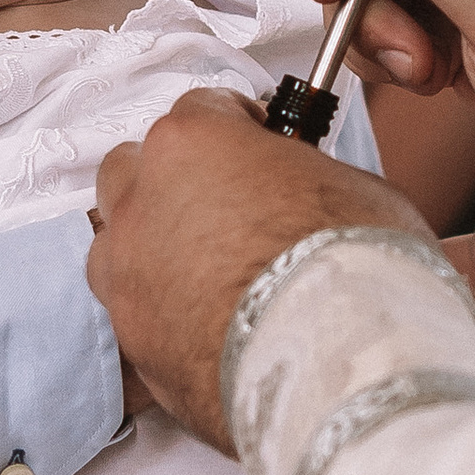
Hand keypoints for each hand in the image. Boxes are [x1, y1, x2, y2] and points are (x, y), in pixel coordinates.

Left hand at [88, 88, 429, 451]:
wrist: (335, 365)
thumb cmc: (350, 269)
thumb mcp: (354, 188)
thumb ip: (305, 177)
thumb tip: (307, 191)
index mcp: (194, 142)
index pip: (201, 109)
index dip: (236, 130)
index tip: (257, 149)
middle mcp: (144, 201)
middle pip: (135, 170)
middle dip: (175, 183)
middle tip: (228, 208)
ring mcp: (128, 275)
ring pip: (119, 245)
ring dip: (156, 251)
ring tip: (213, 277)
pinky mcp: (132, 342)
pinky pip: (137, 315)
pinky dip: (166, 316)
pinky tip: (211, 330)